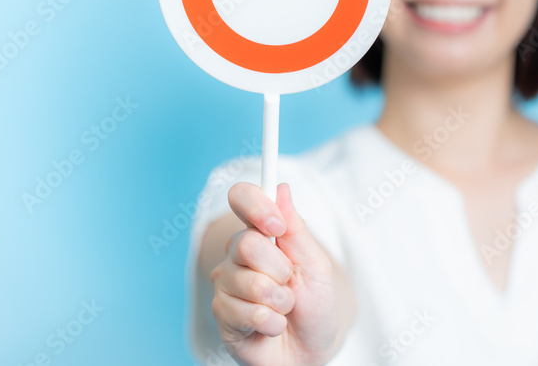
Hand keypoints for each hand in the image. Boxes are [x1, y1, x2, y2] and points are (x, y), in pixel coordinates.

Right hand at [209, 182, 346, 365]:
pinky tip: (273, 326)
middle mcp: (236, 254)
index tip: (278, 226)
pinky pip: (249, 313)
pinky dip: (272, 323)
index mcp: (260, 233)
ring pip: (250, 283)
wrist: (312, 348)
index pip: (241, 198)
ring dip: (281, 301)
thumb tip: (281, 188)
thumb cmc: (315, 303)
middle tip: (290, 283)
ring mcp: (226, 284)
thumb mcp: (315, 263)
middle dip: (280, 269)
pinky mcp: (223, 315)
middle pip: (246, 244)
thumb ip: (296, 228)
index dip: (256, 207)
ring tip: (284, 308)